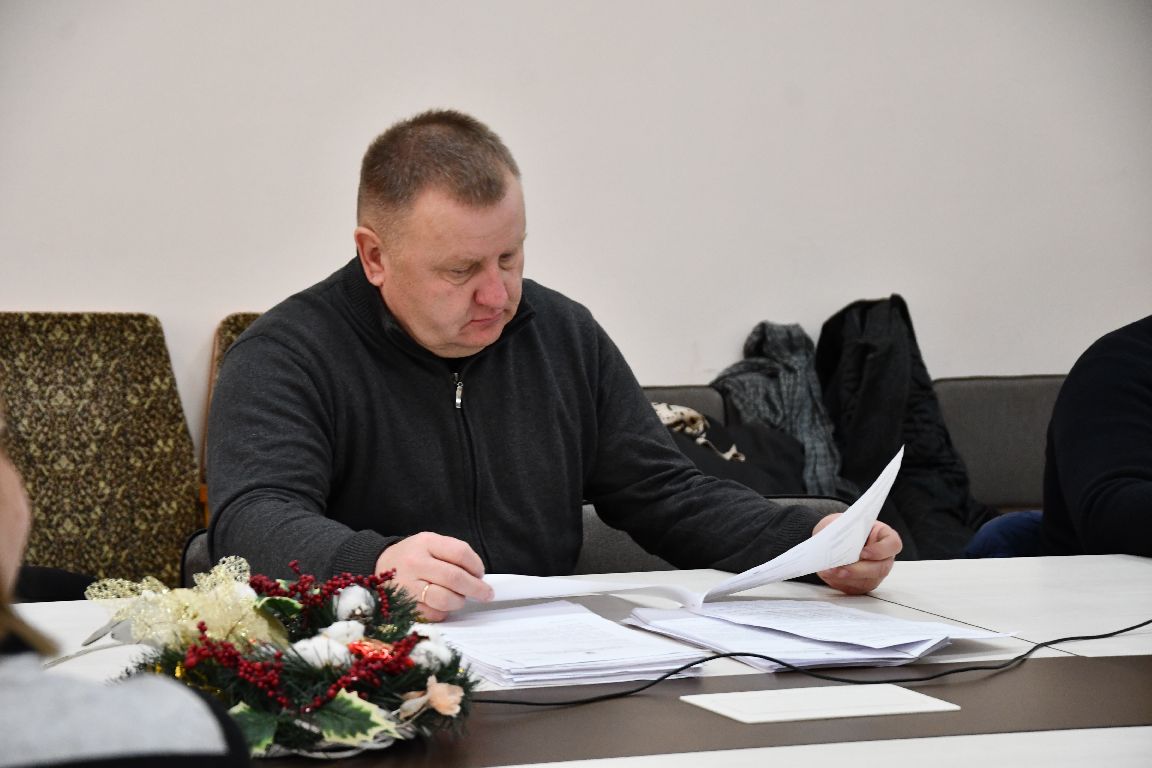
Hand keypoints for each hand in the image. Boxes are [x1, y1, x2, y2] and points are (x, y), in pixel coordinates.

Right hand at [374, 532, 493, 621]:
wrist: (378, 566)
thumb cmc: (412, 557)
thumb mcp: (430, 544)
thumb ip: (453, 555)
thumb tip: (478, 577)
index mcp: (425, 543)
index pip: (460, 552)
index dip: (476, 566)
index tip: (481, 574)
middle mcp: (414, 563)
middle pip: (454, 578)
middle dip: (476, 588)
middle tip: (486, 594)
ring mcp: (407, 586)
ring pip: (444, 599)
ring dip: (459, 601)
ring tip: (459, 598)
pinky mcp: (403, 607)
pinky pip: (433, 614)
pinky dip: (443, 612)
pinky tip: (441, 605)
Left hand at [812, 515, 901, 594]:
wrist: (832, 540)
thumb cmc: (842, 527)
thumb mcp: (841, 521)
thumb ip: (841, 527)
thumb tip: (834, 537)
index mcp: (884, 537)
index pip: (893, 544)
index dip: (880, 550)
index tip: (863, 552)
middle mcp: (884, 557)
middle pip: (880, 568)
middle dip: (858, 570)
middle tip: (841, 569)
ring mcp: (874, 573)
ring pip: (867, 581)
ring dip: (846, 578)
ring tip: (829, 571)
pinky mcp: (862, 584)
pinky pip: (854, 587)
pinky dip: (839, 582)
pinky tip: (828, 574)